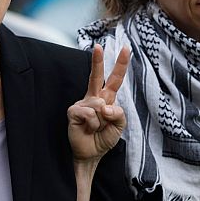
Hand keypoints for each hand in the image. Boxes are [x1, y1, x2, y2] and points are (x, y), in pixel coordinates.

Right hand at [67, 44, 130, 163]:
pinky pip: (89, 113)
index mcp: (107, 99)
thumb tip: (104, 105)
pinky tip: (87, 129)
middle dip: (97, 61)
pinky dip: (93, 123)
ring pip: (100, 104)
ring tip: (95, 129)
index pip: (114, 80)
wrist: (90, 154)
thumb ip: (119, 114)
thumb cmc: (103, 139)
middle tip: (98, 46)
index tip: (126, 49)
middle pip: (96, 76)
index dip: (120, 65)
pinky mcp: (73, 111)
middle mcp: (94, 98)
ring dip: (102, 121)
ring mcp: (82, 103)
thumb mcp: (119, 127)